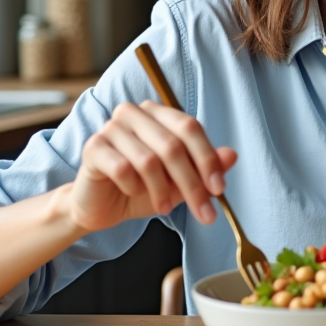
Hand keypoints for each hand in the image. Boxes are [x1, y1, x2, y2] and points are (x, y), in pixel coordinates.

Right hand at [68, 101, 236, 232]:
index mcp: (158, 113)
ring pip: (149, 160)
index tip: (219, 189)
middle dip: (192, 183)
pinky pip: (122, 169)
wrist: (100, 206)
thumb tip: (231, 156)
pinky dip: (134, 188)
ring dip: (162, 191)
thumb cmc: (142, 189)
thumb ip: (204, 167)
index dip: (208, 159)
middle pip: (172, 145)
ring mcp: (111, 127)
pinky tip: (133, 193)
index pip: (190, 127)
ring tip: (164, 208)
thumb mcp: (179, 182)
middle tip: (204, 212)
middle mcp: (133, 113)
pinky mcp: (93, 147)